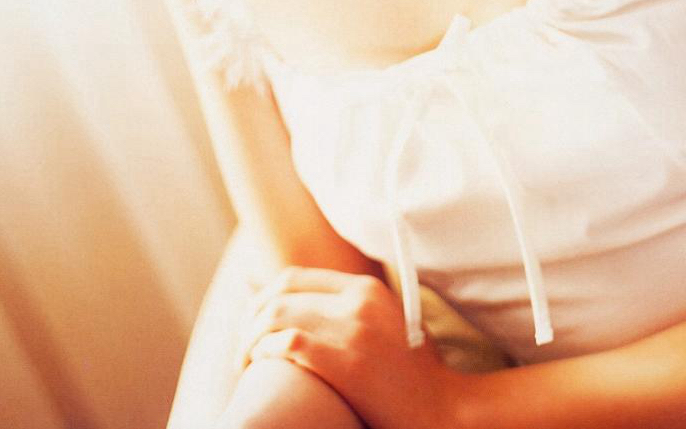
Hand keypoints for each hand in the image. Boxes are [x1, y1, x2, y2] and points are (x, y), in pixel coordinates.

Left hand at [236, 266, 458, 428]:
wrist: (443, 409)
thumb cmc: (414, 375)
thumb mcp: (388, 323)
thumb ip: (352, 308)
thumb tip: (301, 307)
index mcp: (365, 288)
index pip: (295, 277)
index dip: (263, 297)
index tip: (251, 320)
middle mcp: (357, 301)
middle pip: (280, 293)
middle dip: (249, 317)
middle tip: (242, 345)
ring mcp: (351, 329)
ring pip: (277, 314)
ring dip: (250, 338)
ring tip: (245, 361)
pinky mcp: (345, 360)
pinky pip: (288, 342)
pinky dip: (265, 350)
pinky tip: (260, 364)